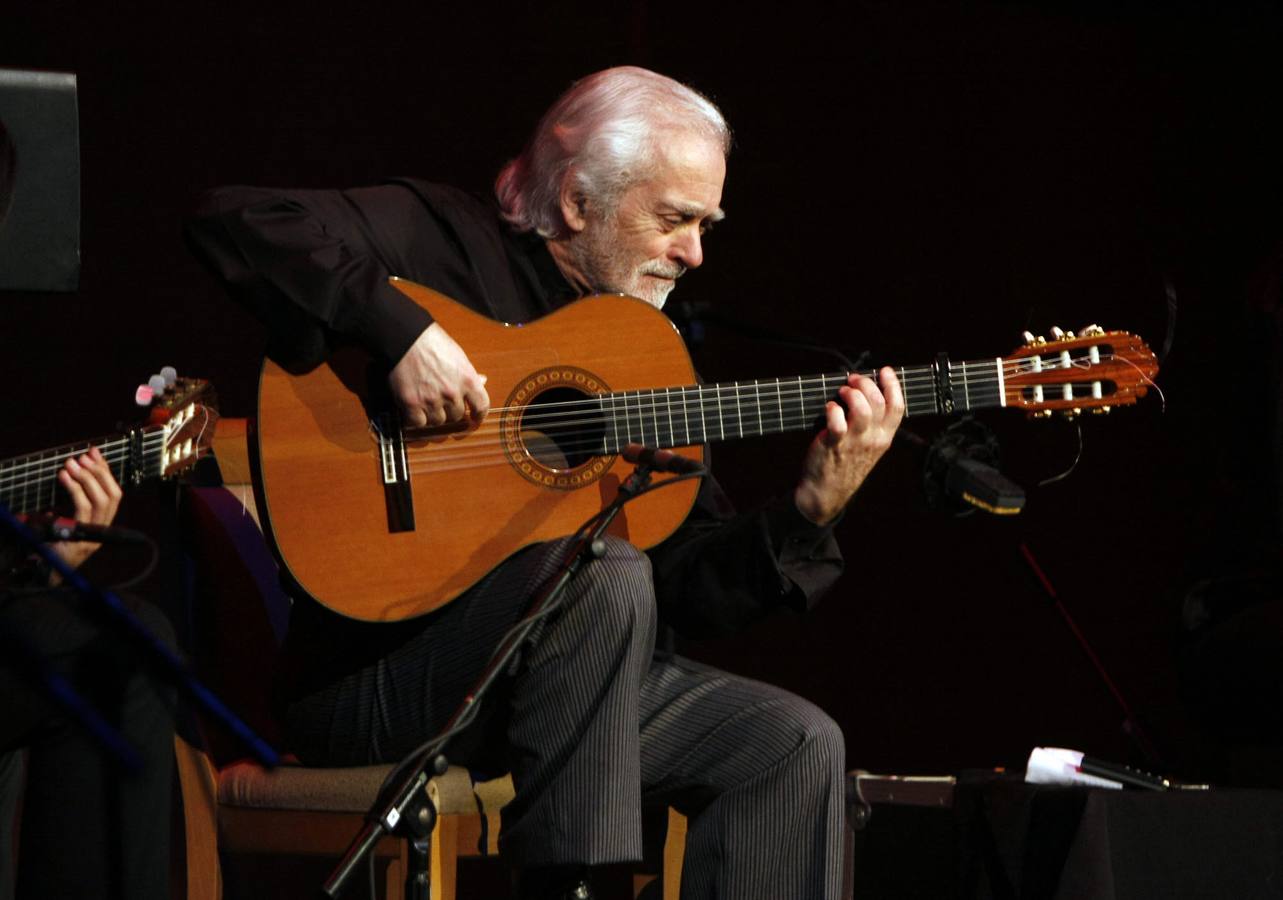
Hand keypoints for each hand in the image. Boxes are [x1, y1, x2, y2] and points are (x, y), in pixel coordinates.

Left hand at [50, 446, 122, 575]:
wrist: (42, 576)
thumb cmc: (49, 549)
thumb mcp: (62, 522)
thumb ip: (69, 505)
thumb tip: (69, 474)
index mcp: (101, 526)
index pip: (114, 494)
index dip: (106, 472)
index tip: (95, 453)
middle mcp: (102, 530)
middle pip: (113, 495)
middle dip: (99, 472)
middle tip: (82, 457)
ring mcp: (93, 536)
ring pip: (102, 500)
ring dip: (87, 478)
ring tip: (71, 464)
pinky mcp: (81, 538)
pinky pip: (83, 508)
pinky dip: (74, 489)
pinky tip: (64, 478)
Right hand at [388, 323, 489, 427]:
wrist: (406, 337)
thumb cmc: (432, 342)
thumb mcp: (458, 356)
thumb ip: (470, 373)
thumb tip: (482, 381)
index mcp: (468, 380)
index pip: (482, 407)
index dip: (478, 416)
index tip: (473, 418)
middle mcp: (452, 393)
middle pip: (456, 416)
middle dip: (450, 411)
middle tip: (441, 403)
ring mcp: (432, 400)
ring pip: (437, 421)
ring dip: (433, 415)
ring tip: (426, 402)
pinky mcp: (412, 403)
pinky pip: (418, 423)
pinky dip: (416, 419)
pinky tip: (414, 409)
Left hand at [793, 368, 903, 524]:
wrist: (827, 493)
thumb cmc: (846, 465)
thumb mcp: (869, 447)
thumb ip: (873, 425)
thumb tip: (866, 394)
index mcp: (884, 437)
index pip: (898, 407)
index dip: (893, 385)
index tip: (885, 371)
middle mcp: (873, 439)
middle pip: (879, 402)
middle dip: (866, 383)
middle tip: (853, 380)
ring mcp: (854, 442)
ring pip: (862, 409)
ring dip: (851, 393)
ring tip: (842, 392)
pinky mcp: (834, 444)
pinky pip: (837, 422)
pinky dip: (833, 409)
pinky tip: (830, 407)